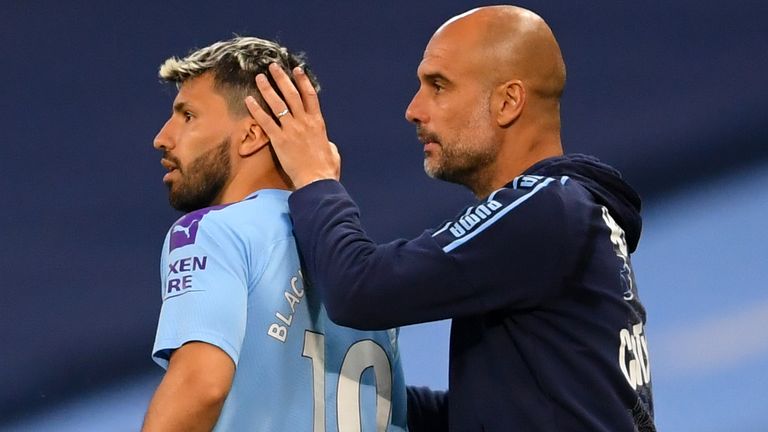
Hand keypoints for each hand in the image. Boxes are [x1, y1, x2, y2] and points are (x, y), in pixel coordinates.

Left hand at [245, 63, 339, 188]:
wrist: (317, 181)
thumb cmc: (326, 170)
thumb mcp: (332, 152)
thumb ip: (327, 143)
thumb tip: (327, 143)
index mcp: (318, 123)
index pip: (310, 96)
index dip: (303, 81)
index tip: (297, 70)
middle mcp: (304, 122)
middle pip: (292, 94)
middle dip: (282, 78)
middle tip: (273, 67)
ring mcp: (291, 130)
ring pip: (278, 103)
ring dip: (268, 88)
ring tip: (260, 77)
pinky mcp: (279, 140)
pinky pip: (266, 121)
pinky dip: (257, 109)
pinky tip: (249, 99)